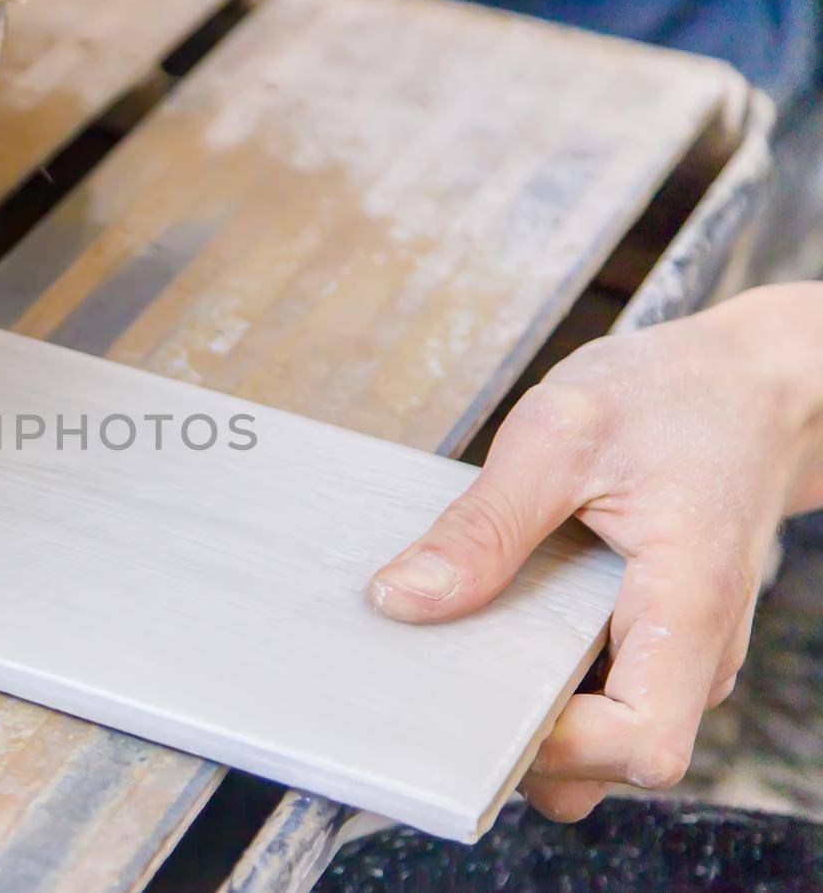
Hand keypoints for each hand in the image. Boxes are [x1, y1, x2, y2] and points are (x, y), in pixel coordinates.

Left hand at [366, 282, 822, 821]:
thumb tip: (402, 599)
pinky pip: (593, 694)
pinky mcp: (649, 643)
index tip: (482, 696)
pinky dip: (538, 678)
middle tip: (443, 672)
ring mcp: (676, 656)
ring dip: (525, 710)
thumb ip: (484, 524)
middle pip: (611, 763)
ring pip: (598, 739)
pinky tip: (490, 625)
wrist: (746, 385)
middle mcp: (695, 653)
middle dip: (524, 740)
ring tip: (460, 642)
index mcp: (688, 606)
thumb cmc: (670, 399)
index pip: (641, 746)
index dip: (558, 748)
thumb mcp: (557, 435)